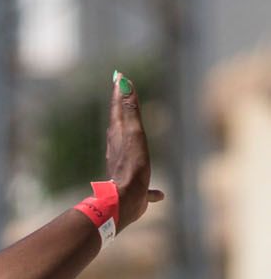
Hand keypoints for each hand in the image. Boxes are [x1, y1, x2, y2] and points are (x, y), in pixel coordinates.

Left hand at [105, 72, 163, 229]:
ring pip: (127, 153)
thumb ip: (130, 109)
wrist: (124, 202)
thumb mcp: (133, 133)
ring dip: (131, 144)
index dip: (118, 92)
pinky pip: (144, 186)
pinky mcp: (133, 189)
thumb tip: (123, 81)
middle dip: (121, 113)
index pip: (117, 109)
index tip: (118, 76)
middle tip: (122, 99)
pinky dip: (150, 189)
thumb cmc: (132, 167)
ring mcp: (124, 170)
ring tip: (134, 139)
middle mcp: (118, 152)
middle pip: (119, 128)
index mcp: (118, 138)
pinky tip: (160, 195)